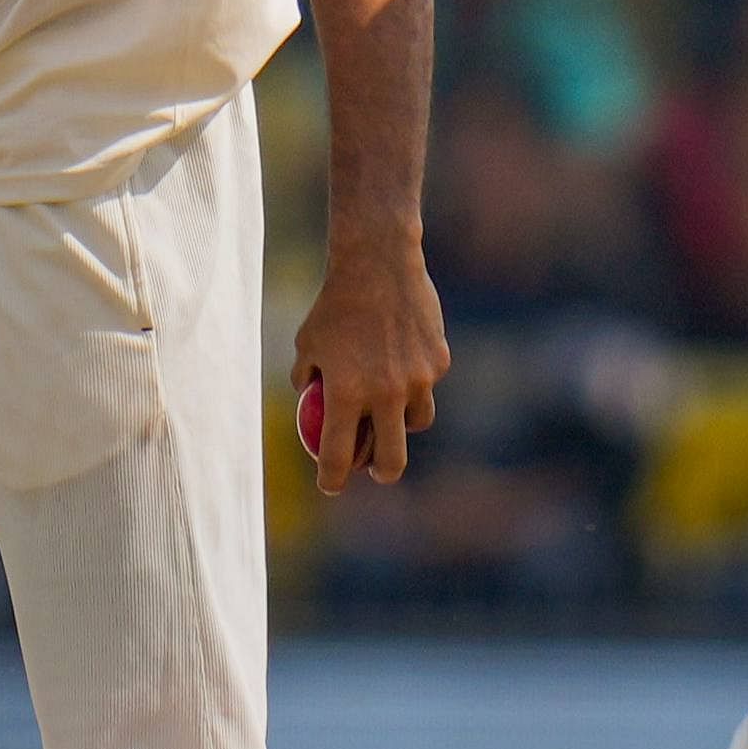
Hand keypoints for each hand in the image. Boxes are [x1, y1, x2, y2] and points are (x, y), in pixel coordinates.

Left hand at [295, 237, 446, 490]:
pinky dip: (416, 381)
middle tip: (374, 469)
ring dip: (402, 425)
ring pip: (416, 423)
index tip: (331, 484)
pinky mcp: (439, 361)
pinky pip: (428, 384)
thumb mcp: (308, 344)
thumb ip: (310, 379)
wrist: (378, 263)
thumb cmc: (333, 304)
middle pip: (391, 460)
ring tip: (391, 411)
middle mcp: (385, 393)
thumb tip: (311, 407)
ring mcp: (418, 379)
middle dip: (381, 472)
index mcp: (346, 394)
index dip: (332, 479)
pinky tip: (404, 359)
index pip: (338, 456)